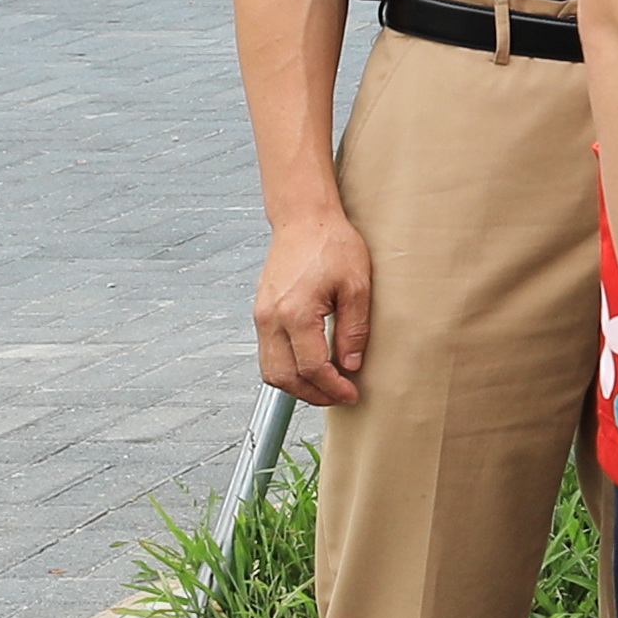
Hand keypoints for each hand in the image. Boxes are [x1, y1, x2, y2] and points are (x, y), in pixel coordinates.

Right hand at [253, 207, 375, 406]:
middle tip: (340, 397)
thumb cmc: (333, 245)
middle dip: (312, 395)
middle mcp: (270, 319)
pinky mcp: (261, 312)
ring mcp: (261, 316)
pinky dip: (287, 367)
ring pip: (269, 369)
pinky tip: (311, 366)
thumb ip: (354, 329)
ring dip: (296, 385)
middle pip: (283, 377)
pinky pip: (268, 352)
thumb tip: (351, 365)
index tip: (352, 395)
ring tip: (327, 387)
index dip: (333, 388)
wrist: (304, 220)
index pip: (311, 368)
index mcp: (295, 313)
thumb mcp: (357, 286)